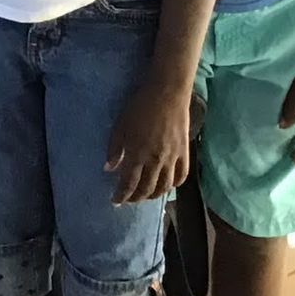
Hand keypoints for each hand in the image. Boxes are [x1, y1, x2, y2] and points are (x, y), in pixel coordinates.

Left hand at [106, 81, 192, 203]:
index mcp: (138, 154)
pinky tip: (166, 186)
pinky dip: (173, 185)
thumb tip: (109, 169)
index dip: (122, 195)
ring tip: (145, 195)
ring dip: (154, 195)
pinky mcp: (185, 153)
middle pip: (147, 188)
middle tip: (128, 200)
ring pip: (165, 186)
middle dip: (136, 198)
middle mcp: (156, 161)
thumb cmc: (139, 107)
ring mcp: (173, 158)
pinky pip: (181, 176)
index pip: (129, 183)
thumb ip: (114, 149)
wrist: (167, 93)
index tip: (115, 201)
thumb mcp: (120, 126)